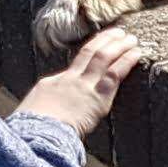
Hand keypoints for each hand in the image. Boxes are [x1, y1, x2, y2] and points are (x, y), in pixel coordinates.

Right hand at [14, 28, 141, 137]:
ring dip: (119, 45)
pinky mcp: (98, 98)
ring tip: (131, 38)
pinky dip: (126, 61)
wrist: (37, 134)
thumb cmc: (31, 132)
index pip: (73, 66)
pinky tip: (136, 53)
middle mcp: (69, 80)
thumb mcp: (33, 114)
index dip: (88, 54)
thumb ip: (44, 110)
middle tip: (118, 32)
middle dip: (105, 40)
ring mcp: (84, 86)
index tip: (98, 46)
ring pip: (104, 57)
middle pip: (89, 53)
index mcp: (51, 84)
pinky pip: (115, 74)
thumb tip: (44, 114)